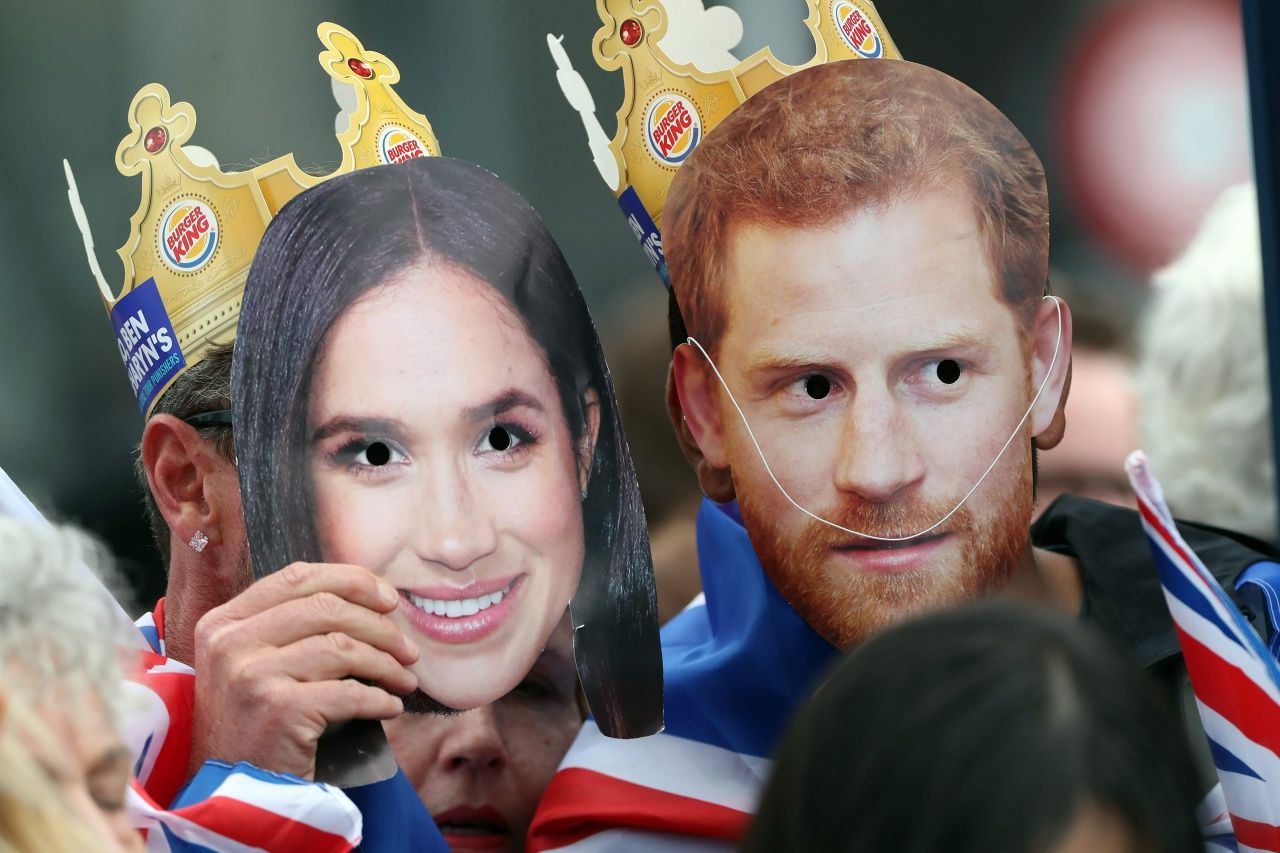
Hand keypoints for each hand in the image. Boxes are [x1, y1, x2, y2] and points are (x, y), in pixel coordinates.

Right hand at [188, 562, 418, 780]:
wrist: (232, 797)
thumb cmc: (255, 726)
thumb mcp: (254, 664)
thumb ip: (292, 627)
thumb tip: (372, 599)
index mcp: (225, 622)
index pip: (298, 577)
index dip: (352, 581)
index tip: (389, 599)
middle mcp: (231, 643)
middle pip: (327, 607)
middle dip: (380, 626)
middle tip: (407, 649)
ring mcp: (251, 675)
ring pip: (343, 647)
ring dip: (386, 664)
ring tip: (404, 679)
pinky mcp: (278, 711)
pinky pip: (349, 692)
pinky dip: (380, 698)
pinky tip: (391, 706)